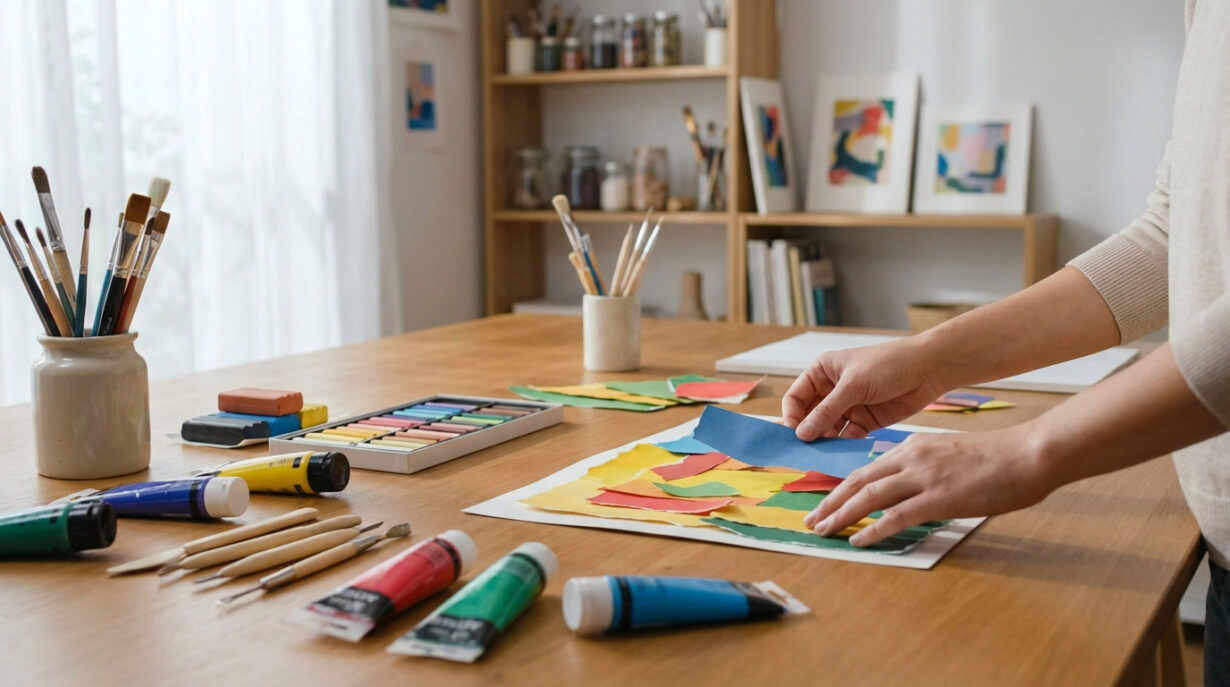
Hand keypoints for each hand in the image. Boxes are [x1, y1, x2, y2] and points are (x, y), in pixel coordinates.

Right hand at [782, 337, 950, 440]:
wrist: (928, 370)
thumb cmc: (888, 364)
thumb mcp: (853, 385)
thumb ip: (826, 411)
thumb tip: (801, 434)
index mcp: (822, 372)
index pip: (796, 398)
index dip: (792, 416)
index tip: (794, 435)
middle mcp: (831, 390)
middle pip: (809, 417)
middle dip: (806, 433)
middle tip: (803, 452)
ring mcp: (848, 407)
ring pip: (827, 430)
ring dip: (824, 442)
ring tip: (821, 456)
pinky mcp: (864, 422)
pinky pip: (846, 438)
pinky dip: (842, 446)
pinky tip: (840, 454)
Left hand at [802, 425, 1057, 546]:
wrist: (1027, 454)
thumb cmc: (997, 458)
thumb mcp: (949, 454)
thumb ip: (925, 467)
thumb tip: (909, 488)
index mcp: (913, 447)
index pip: (867, 468)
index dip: (841, 487)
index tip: (824, 502)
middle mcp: (912, 458)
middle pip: (858, 481)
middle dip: (830, 502)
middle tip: (811, 520)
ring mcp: (924, 477)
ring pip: (869, 497)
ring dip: (841, 515)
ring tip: (823, 531)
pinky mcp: (939, 498)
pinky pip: (896, 517)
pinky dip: (873, 530)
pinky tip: (857, 541)